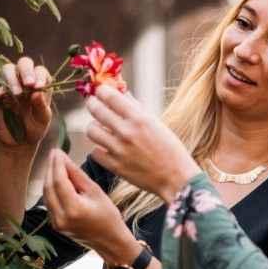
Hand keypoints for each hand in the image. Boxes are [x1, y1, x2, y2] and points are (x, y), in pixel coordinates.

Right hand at [0, 56, 51, 152]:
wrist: (19, 143)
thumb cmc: (35, 128)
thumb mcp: (42, 119)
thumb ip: (41, 105)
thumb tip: (37, 91)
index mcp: (39, 85)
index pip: (40, 70)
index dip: (39, 75)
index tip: (38, 86)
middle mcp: (24, 82)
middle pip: (23, 63)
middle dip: (26, 70)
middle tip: (28, 84)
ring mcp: (9, 87)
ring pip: (7, 69)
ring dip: (11, 78)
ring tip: (16, 93)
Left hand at [42, 149, 137, 261]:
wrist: (109, 241)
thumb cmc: (108, 215)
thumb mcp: (96, 191)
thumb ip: (77, 175)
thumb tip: (63, 159)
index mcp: (74, 209)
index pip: (59, 181)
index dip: (56, 164)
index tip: (57, 150)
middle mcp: (61, 217)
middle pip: (49, 187)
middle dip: (50, 168)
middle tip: (54, 153)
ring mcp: (56, 222)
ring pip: (46, 194)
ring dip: (49, 177)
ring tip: (55, 163)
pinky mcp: (55, 224)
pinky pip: (49, 202)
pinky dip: (51, 189)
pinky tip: (57, 179)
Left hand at [85, 85, 200, 201]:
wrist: (175, 178)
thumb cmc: (170, 149)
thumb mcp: (157, 124)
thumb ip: (138, 108)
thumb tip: (122, 93)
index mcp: (140, 119)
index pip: (111, 97)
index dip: (102, 91)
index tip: (100, 91)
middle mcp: (128, 132)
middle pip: (97, 110)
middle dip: (93, 104)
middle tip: (93, 104)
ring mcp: (119, 150)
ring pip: (92, 130)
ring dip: (94, 126)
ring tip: (100, 128)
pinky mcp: (115, 166)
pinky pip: (95, 151)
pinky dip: (99, 148)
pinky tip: (107, 147)